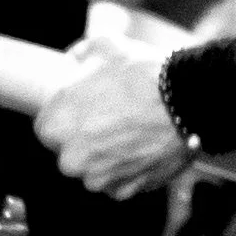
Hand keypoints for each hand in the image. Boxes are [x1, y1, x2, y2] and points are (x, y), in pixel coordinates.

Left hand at [35, 42, 192, 198]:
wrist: (187, 100)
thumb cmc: (143, 74)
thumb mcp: (104, 46)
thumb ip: (80, 55)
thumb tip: (75, 60)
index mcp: (55, 125)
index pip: (47, 127)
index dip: (68, 116)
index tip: (84, 109)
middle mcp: (70, 159)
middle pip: (70, 152)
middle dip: (87, 139)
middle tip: (112, 118)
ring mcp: (99, 179)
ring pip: (95, 169)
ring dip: (108, 156)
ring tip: (132, 132)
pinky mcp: (126, 190)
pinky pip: (120, 182)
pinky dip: (129, 169)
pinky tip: (144, 147)